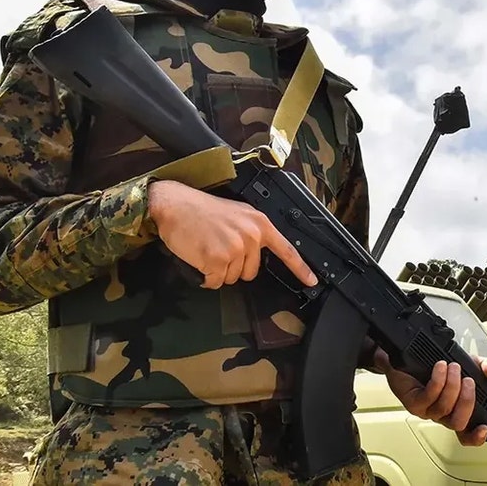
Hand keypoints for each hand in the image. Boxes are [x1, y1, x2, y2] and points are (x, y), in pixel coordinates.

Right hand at [147, 180, 317, 289]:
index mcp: (259, 223)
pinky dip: (205, 276)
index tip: (311, 281)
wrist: (174, 204)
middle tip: (218, 246)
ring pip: (232, 278)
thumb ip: (252, 232)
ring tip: (206, 248)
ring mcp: (234, 248)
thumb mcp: (237, 214)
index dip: (300, 268)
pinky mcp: (217, 259)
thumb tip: (257, 254)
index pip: (286, 250)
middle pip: (252, 272)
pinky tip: (198, 257)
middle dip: (234, 266)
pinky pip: (215, 282)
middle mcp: (251, 236)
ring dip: (218, 270)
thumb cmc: (201, 209)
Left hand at [375, 348, 486, 445]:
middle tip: (469, 381)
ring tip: (453, 367)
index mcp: (456, 410)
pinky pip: (429, 397)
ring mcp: (427, 410)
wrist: (407, 355)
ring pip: (444, 408)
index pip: (466, 433)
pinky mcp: (413, 403)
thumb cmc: (435, 364)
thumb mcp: (468, 363)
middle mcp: (441, 414)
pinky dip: (438, 381)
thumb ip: (485, 368)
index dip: (476, 436)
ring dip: (452, 386)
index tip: (484, 428)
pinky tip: (440, 368)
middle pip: (458, 423)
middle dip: (467, 402)